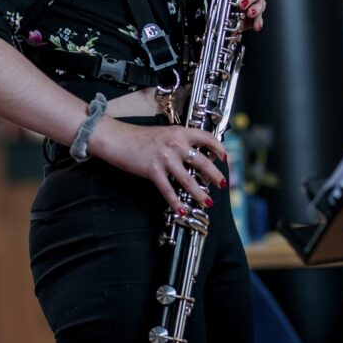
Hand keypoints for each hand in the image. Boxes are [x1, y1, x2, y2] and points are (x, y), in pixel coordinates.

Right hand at [91, 119, 227, 214]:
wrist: (118, 138)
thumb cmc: (139, 137)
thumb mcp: (165, 133)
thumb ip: (180, 141)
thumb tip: (194, 155)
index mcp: (180, 132)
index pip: (207, 138)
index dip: (218, 149)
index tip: (224, 158)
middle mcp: (175, 144)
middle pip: (203, 162)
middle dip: (215, 176)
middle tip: (222, 184)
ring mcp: (165, 158)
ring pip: (188, 180)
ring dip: (200, 193)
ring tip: (207, 202)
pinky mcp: (153, 170)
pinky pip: (168, 190)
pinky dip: (176, 202)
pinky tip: (182, 209)